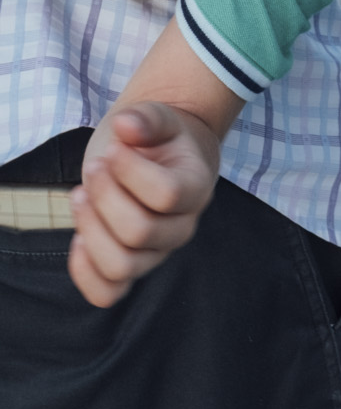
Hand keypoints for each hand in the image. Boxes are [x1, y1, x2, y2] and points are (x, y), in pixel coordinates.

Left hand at [69, 100, 220, 306]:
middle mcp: (180, 227)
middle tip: (96, 166)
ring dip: (90, 228)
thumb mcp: (156, 116)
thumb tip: (127, 126)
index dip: (131, 171)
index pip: (166, 195)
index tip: (115, 147)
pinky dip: (84, 272)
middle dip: (104, 195)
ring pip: (121, 266)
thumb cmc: (157, 138)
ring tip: (81, 195)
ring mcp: (155, 252)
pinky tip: (77, 238)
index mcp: (196, 188)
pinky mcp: (129, 265)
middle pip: (139, 232)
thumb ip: (146, 117)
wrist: (160, 155)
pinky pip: (107, 292)